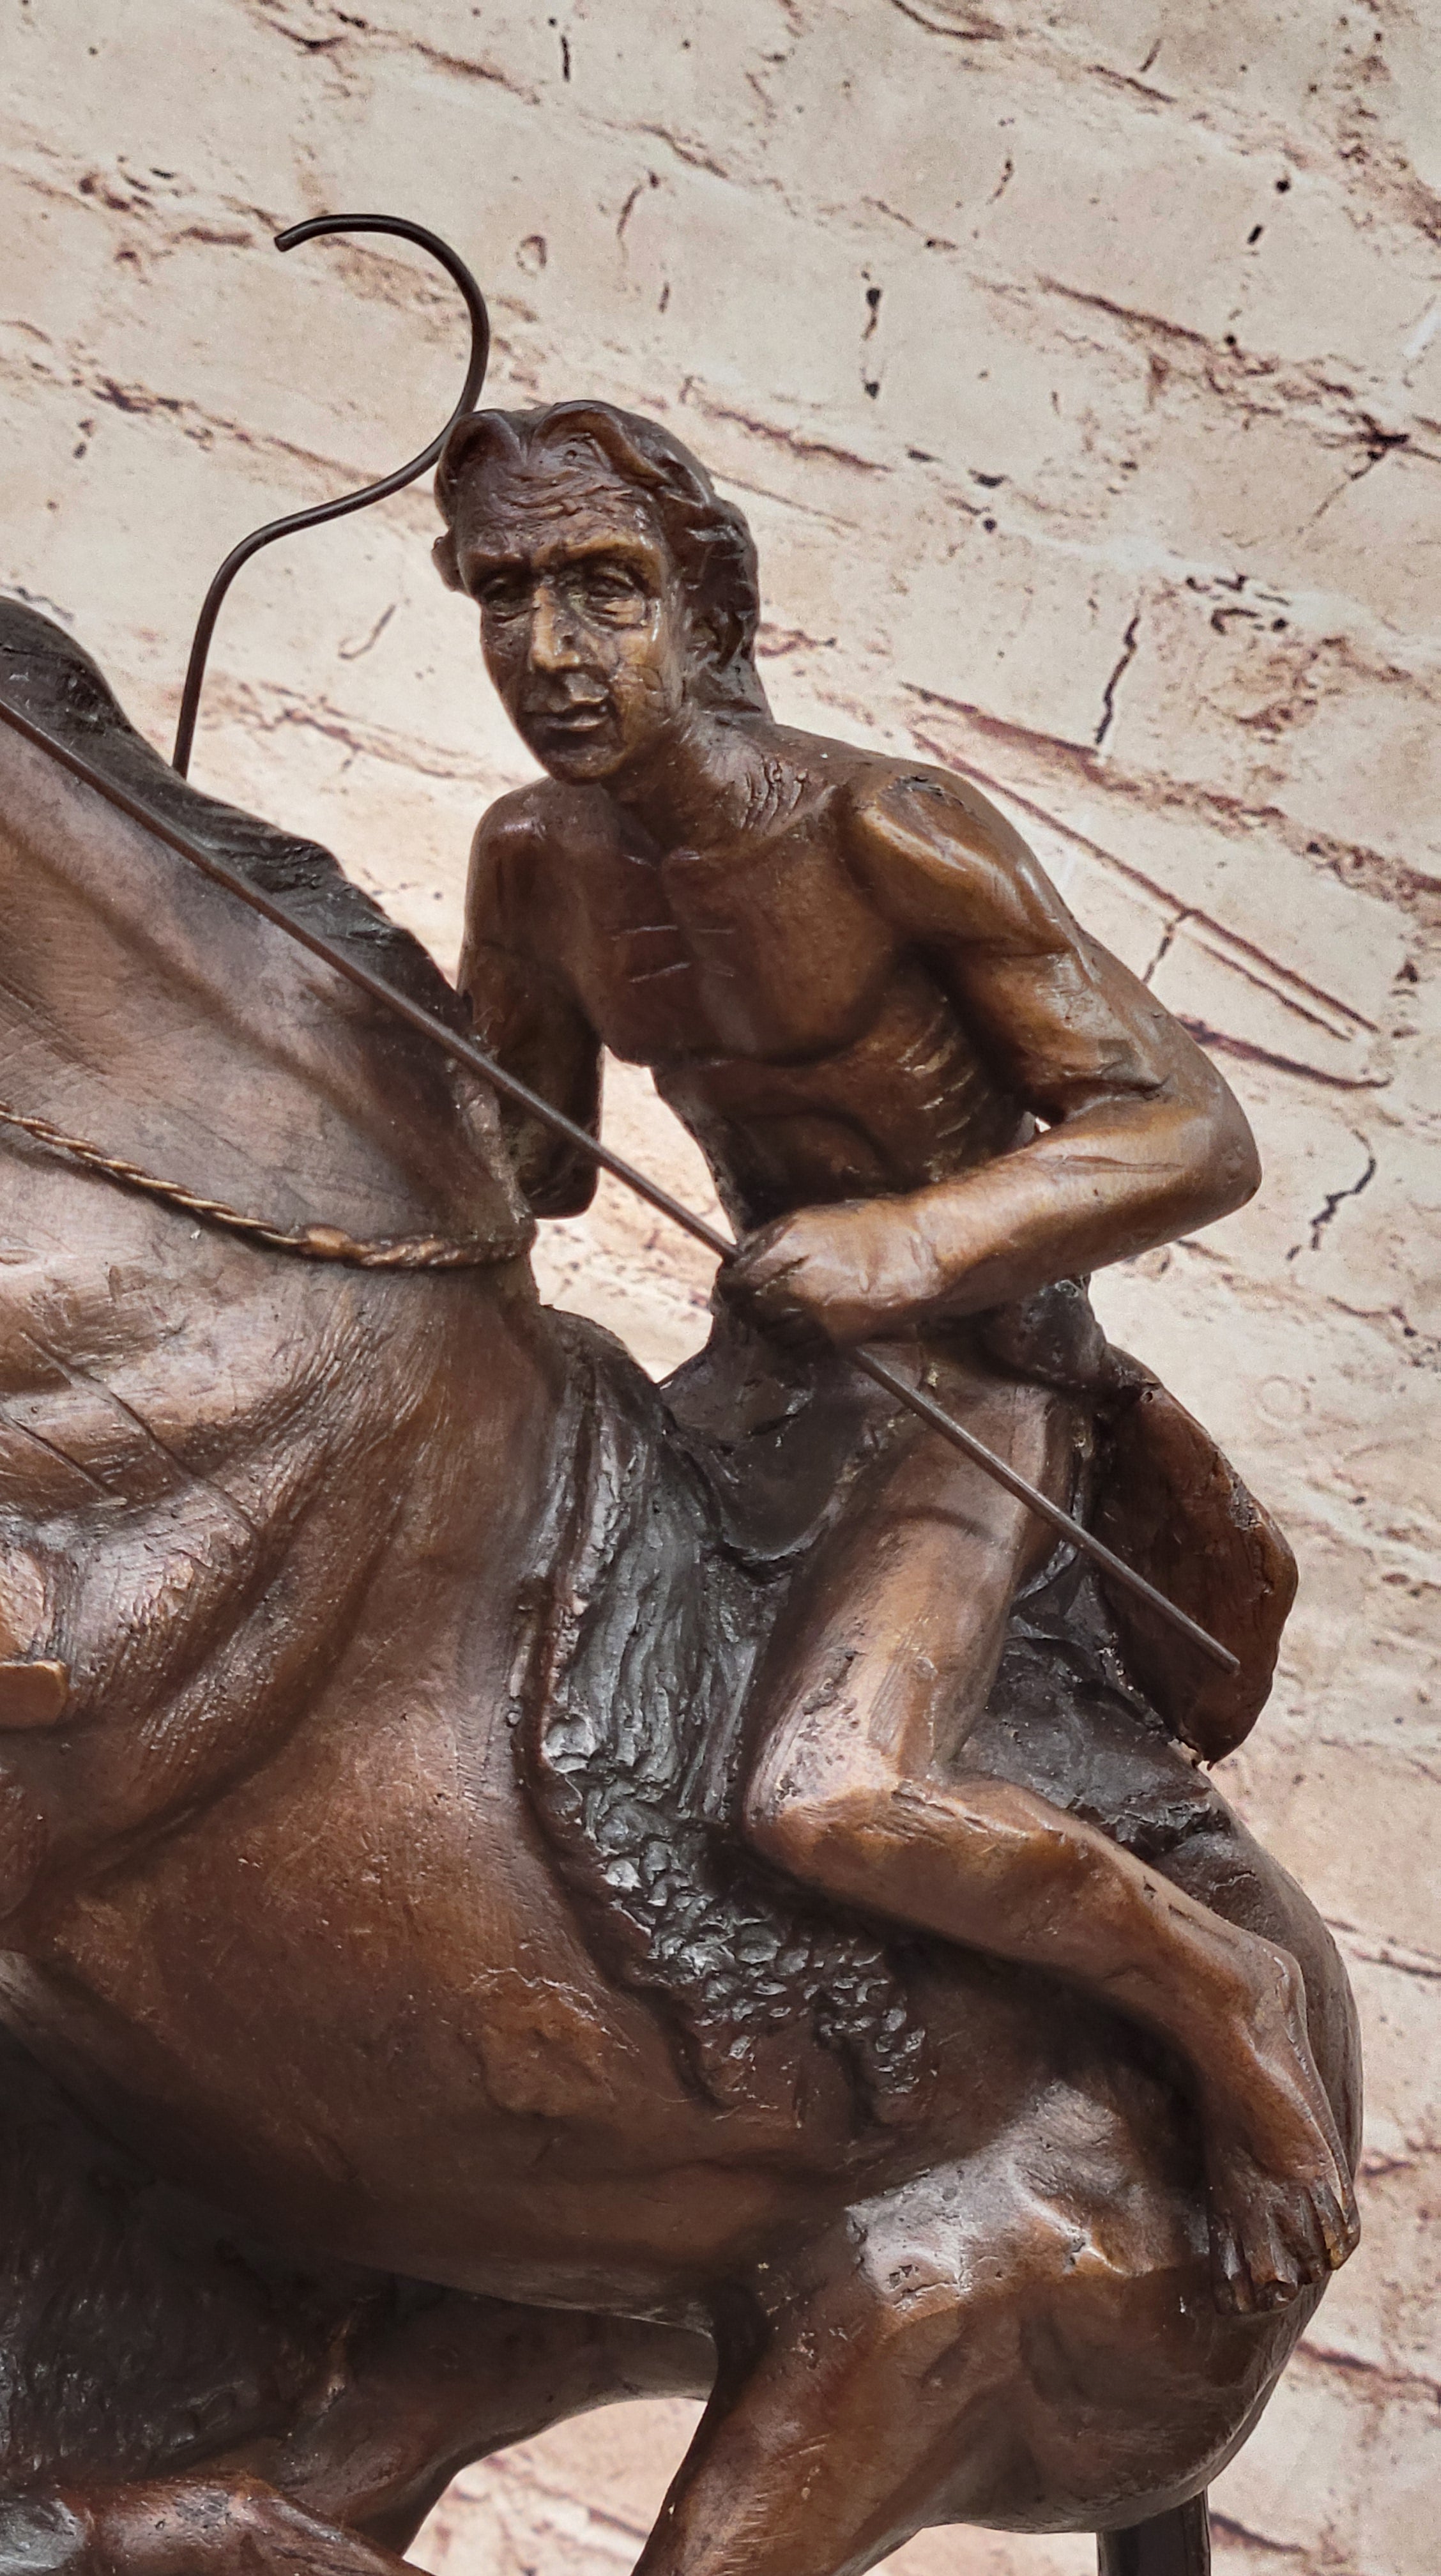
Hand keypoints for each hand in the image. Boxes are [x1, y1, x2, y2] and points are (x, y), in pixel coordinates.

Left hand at [717, 1200, 945, 1349]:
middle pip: (749, 1307)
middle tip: (742, 1305)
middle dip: (742, 1307)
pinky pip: (797, 1348)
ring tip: (770, 1318)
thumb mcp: (815, 1218)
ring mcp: (818, 1311)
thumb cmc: (872, 1229)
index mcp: (790, 1243)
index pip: (739, 1275)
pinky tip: (795, 1330)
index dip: (728, 1284)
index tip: (728, 1285)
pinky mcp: (836, 1337)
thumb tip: (741, 1258)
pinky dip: (790, 1342)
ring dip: (765, 1327)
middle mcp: (799, 1279)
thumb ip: (773, 1239)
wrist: (921, 1253)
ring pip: (770, 1332)